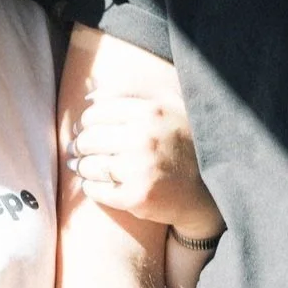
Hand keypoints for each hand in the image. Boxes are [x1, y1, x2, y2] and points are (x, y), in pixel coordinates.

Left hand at [69, 89, 223, 240]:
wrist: (210, 190)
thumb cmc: (186, 140)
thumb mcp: (169, 103)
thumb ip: (132, 90)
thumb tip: (89, 97)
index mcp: (150, 111)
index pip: (95, 113)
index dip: (86, 122)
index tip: (85, 129)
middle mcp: (143, 138)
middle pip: (88, 139)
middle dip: (79, 144)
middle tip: (77, 149)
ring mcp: (139, 169)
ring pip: (88, 165)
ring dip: (81, 166)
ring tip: (81, 166)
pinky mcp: (136, 198)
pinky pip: (96, 190)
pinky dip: (91, 188)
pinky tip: (94, 185)